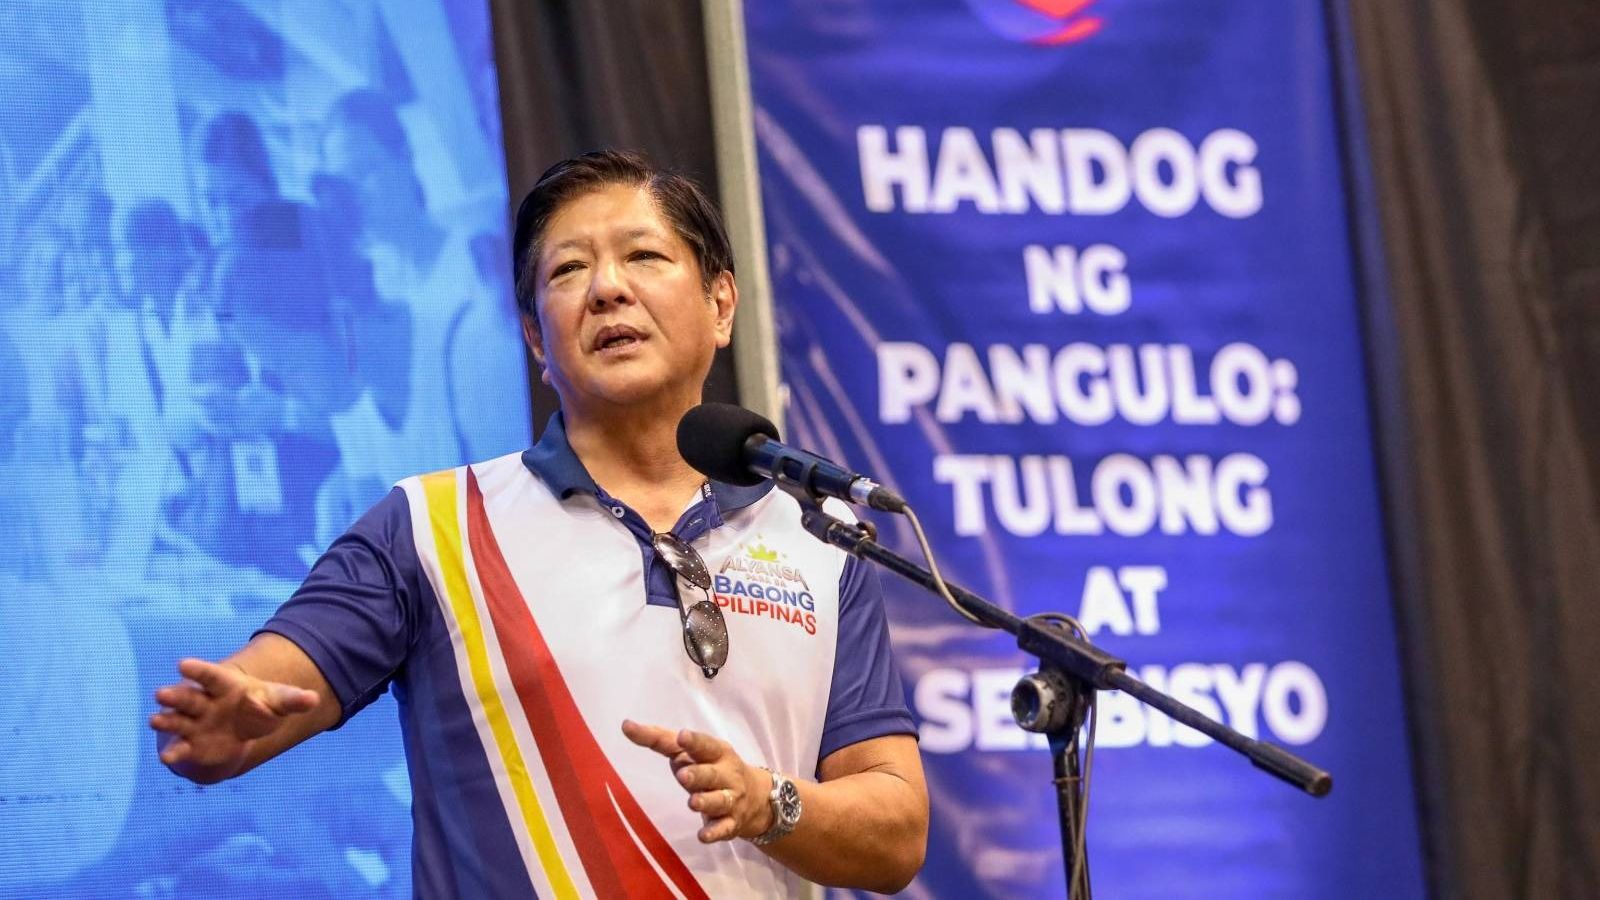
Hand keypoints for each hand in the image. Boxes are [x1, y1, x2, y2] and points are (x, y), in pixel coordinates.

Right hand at [149, 658, 319, 783]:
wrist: (244, 730)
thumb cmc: (259, 707)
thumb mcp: (278, 701)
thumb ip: (293, 700)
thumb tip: (313, 699)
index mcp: (223, 686)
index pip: (209, 675)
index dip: (197, 670)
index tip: (182, 664)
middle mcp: (203, 703)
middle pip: (187, 697)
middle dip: (174, 695)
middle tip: (161, 694)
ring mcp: (194, 724)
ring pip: (176, 721)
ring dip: (165, 721)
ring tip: (154, 721)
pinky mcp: (191, 746)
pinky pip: (180, 748)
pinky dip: (174, 753)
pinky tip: (167, 758)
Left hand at [622, 720, 774, 843]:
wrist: (755, 797)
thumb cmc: (712, 767)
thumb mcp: (694, 752)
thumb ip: (662, 740)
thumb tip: (626, 725)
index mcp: (717, 752)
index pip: (705, 745)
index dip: (694, 742)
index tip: (682, 736)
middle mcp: (727, 774)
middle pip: (712, 774)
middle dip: (699, 774)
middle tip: (683, 776)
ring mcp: (730, 799)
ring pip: (718, 800)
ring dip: (706, 801)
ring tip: (692, 802)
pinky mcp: (730, 823)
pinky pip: (723, 829)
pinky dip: (714, 832)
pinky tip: (702, 836)